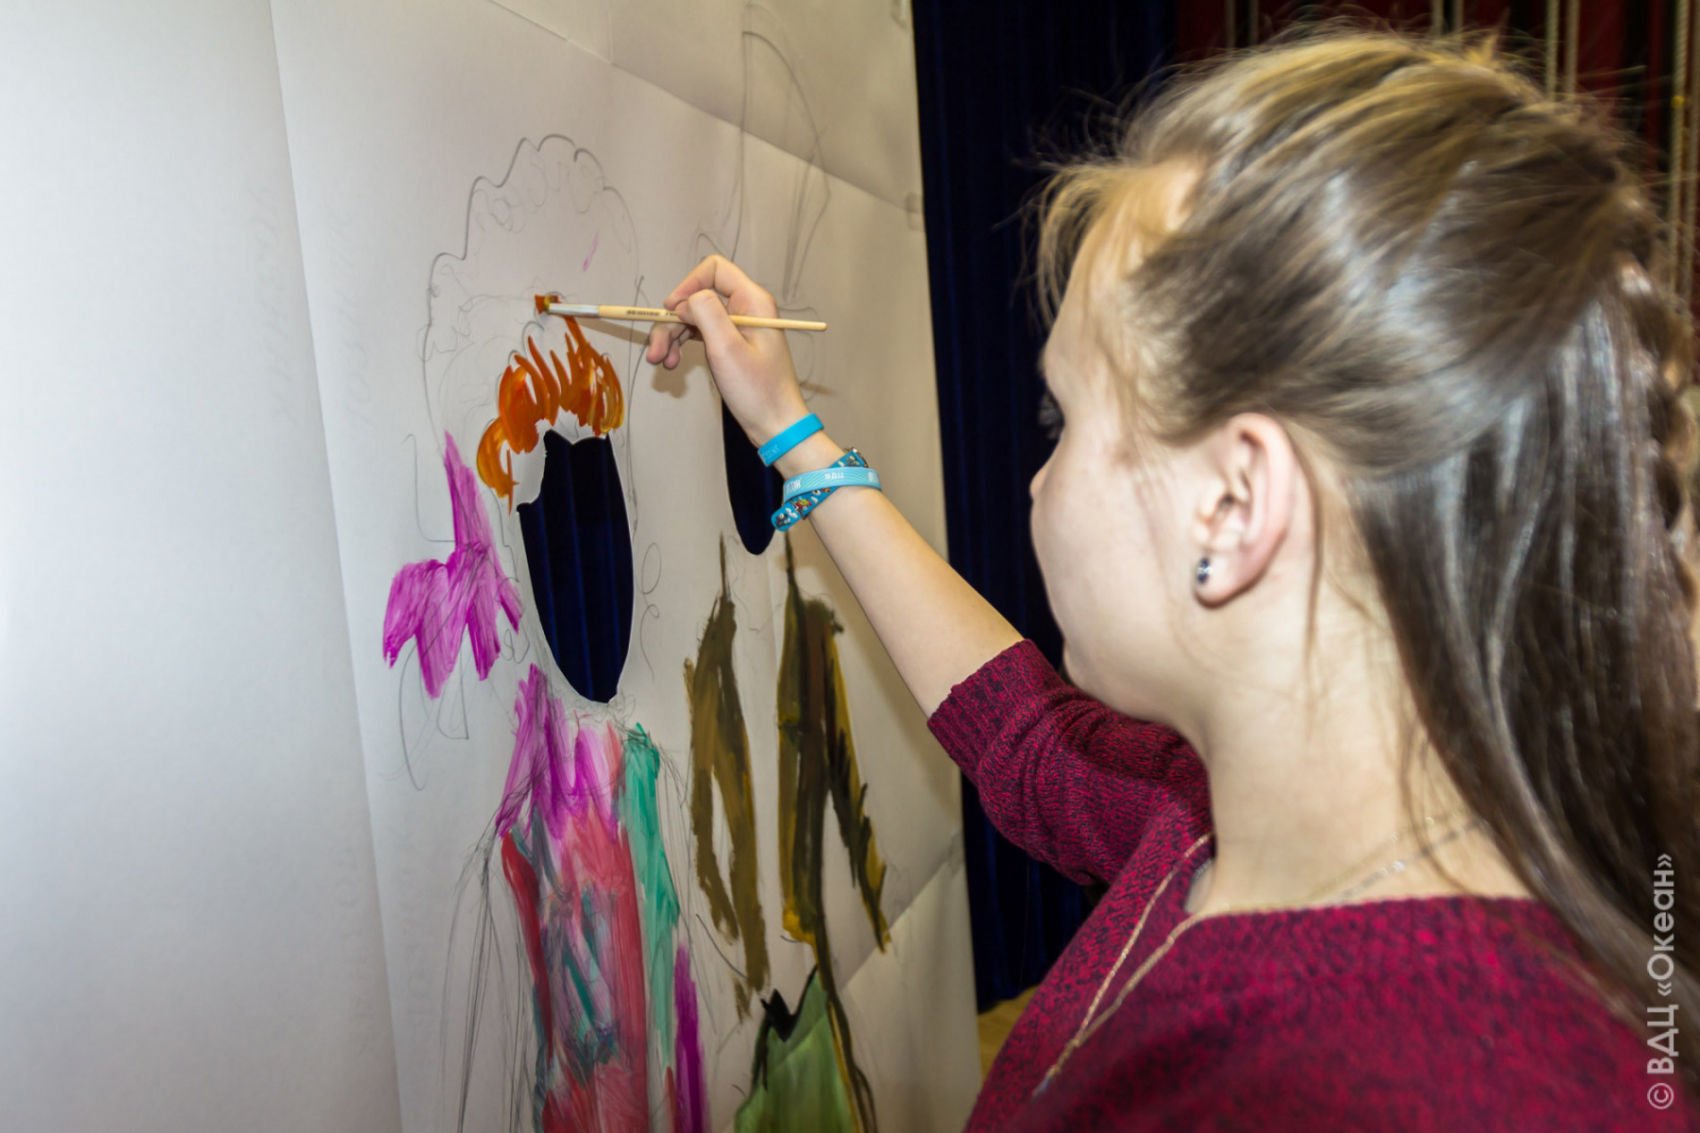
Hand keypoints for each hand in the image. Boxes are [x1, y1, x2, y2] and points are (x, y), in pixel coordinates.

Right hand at [643, 255, 810, 444]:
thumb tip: (686, 299)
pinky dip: (682, 346)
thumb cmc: (758, 391)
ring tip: (661, 363)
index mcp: (752, 302)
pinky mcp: (730, 345)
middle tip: (654, 351)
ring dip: (672, 337)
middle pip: (697, 297)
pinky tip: (671, 364)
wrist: (776, 425)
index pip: (714, 270)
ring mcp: (737, 327)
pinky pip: (699, 335)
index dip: (688, 285)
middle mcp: (746, 309)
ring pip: (694, 318)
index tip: (670, 310)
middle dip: (672, 321)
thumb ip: (706, 313)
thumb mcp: (727, 349)